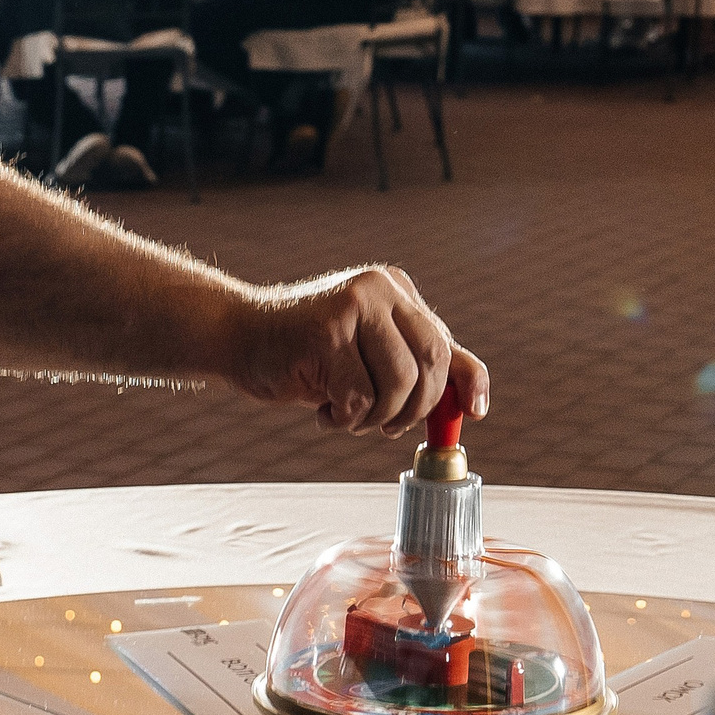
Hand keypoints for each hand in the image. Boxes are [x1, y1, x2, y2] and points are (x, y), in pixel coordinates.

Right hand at [227, 266, 489, 436]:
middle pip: (430, 363)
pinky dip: (344, 418)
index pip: (445, 343)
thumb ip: (418, 366)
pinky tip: (322, 408)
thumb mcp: (370, 354)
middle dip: (413, 409)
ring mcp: (352, 305)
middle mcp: (379, 288)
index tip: (476, 413)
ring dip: (374, 417)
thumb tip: (474, 402)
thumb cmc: (305, 352)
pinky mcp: (326, 330)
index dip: (464, 383)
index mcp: (394, 289)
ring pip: (399, 383)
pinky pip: (359, 396)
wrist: (238, 336)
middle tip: (383, 426)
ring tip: (344, 413)